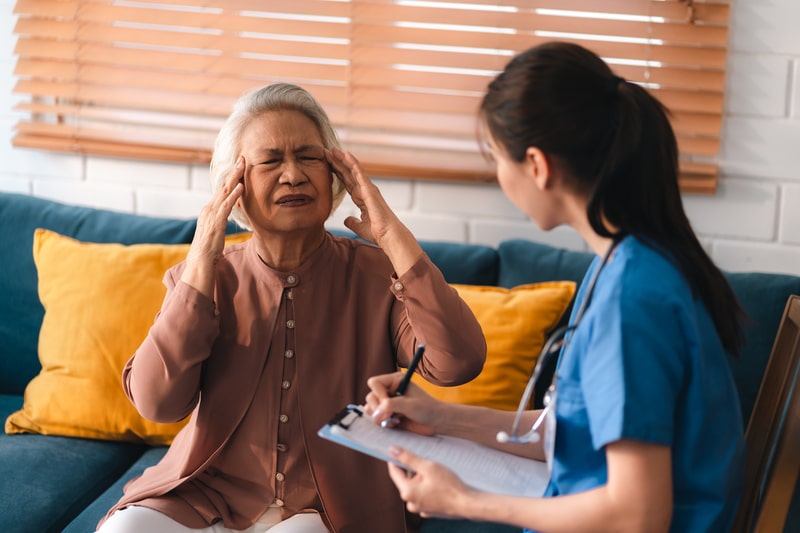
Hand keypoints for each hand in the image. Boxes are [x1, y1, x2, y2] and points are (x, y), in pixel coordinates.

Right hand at [182, 156, 244, 296]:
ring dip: (235, 177)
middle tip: (243, 157)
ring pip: (224, 192)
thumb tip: (232, 211)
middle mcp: (209, 209)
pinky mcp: (216, 223)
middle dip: (233, 171)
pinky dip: (233, 196)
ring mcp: (211, 215)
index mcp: (209, 210)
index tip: (240, 164)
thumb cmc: (210, 248)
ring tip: (243, 165)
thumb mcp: (217, 229)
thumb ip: (223, 218)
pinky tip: (241, 187)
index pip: (222, 189)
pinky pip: (226, 206)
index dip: (231, 176)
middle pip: (223, 185)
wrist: (200, 262)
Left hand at [325, 148, 422, 274]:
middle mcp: (364, 191)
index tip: (327, 164)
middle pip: (348, 173)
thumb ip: (352, 222)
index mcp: (361, 198)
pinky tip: (346, 154)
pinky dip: (353, 163)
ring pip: (352, 170)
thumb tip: (347, 219)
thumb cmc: (378, 232)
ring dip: (342, 159)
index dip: (337, 172)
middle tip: (326, 152)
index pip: (346, 182)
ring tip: (332, 149)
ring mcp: (368, 188)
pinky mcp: (370, 189)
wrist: (388, 235)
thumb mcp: (360, 227)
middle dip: (337, 162)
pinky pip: (360, 173)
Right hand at [365, 372, 439, 435]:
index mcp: (395, 381)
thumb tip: (375, 413)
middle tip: (390, 415)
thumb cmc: (427, 409)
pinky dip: (383, 423)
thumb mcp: (410, 405)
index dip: (378, 394)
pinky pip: (376, 419)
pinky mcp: (388, 415)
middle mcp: (389, 390)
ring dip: (380, 417)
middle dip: (378, 408)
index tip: (387, 404)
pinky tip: (396, 423)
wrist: (437, 422)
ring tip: (395, 419)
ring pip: (371, 409)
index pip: (374, 383)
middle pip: (370, 397)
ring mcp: (388, 403)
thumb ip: (391, 406)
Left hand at [387, 446, 474, 517]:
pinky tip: (438, 482)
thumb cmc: (449, 486)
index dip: (395, 459)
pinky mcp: (429, 510)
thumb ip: (408, 458)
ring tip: (435, 472)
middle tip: (425, 461)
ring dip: (421, 478)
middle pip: (406, 480)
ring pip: (415, 487)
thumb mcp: (428, 467)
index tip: (397, 451)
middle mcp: (411, 503)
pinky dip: (427, 487)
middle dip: (413, 470)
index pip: (394, 472)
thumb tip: (393, 450)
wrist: (467, 503)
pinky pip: (423, 495)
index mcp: (407, 492)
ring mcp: (420, 508)